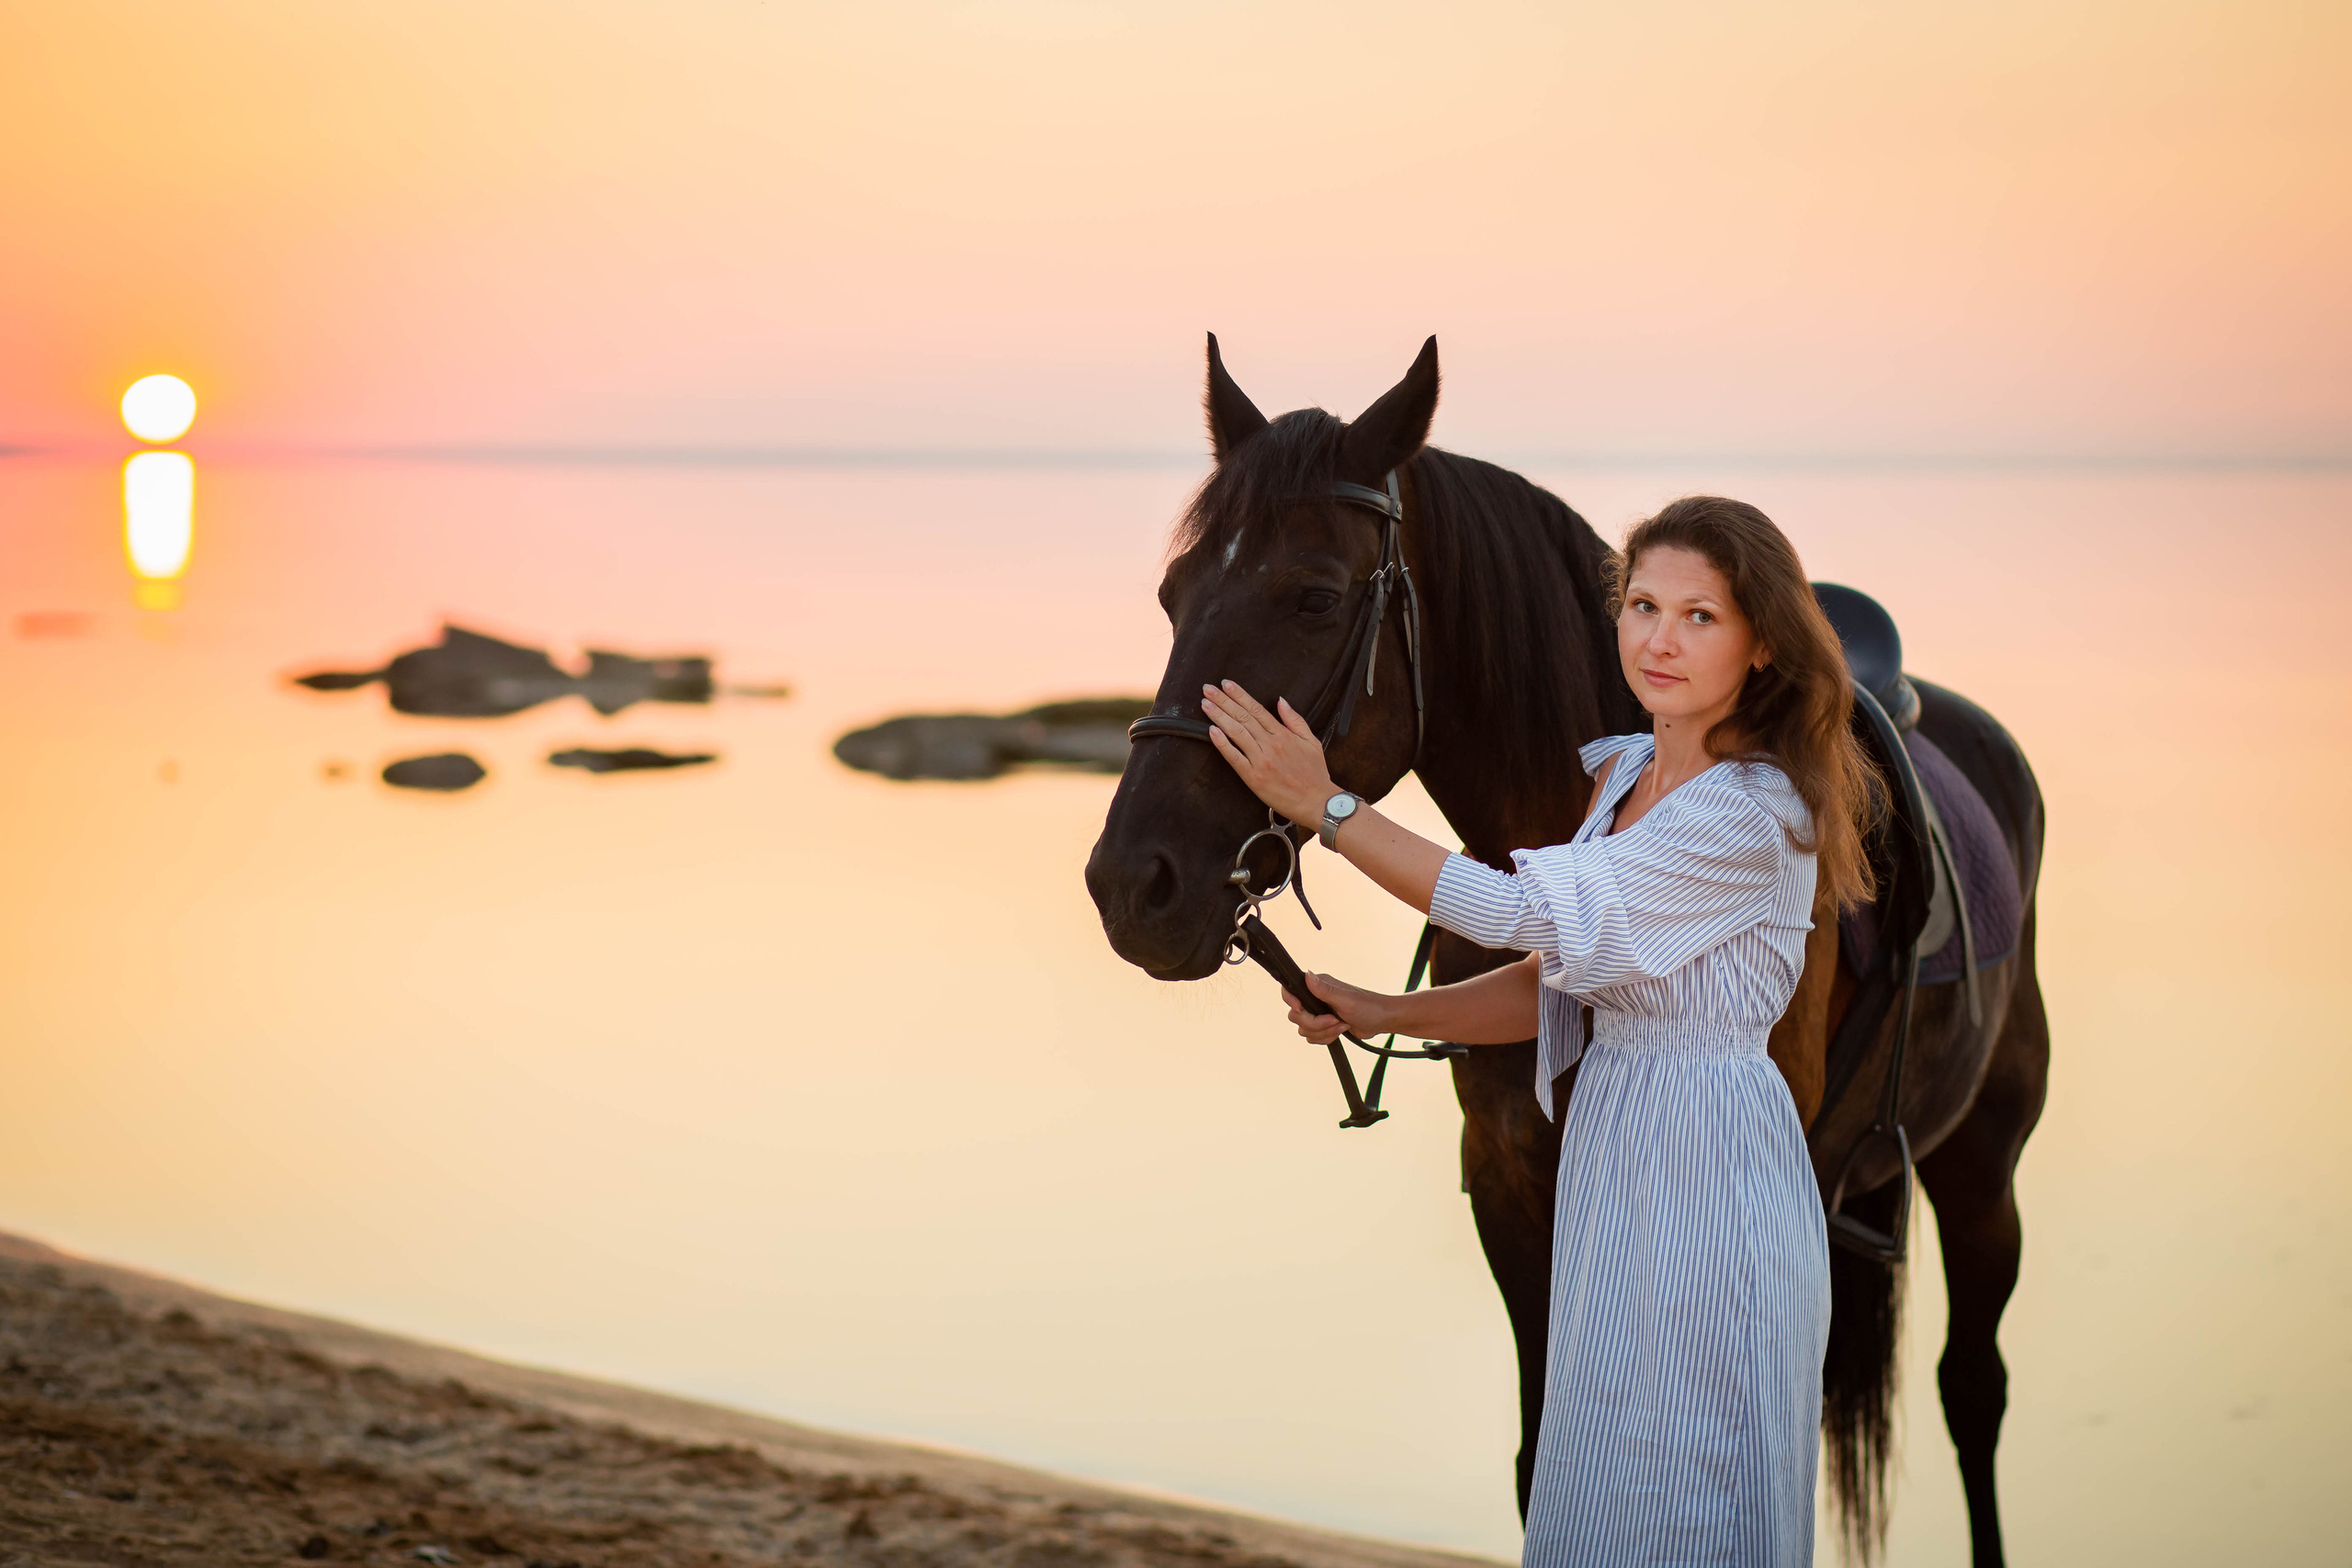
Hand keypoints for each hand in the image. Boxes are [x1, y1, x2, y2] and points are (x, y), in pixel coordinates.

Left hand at [1201, 680, 1333, 825]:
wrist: (1316, 801)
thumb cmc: (1314, 773)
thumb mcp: (1311, 741)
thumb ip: (1295, 720)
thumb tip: (1281, 701)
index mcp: (1283, 734)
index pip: (1257, 709)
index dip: (1240, 695)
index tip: (1226, 685)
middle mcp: (1270, 744)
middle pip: (1243, 717)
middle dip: (1223, 701)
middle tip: (1208, 689)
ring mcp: (1260, 760)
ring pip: (1236, 733)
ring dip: (1219, 716)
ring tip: (1206, 704)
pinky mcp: (1253, 777)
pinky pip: (1234, 757)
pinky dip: (1222, 744)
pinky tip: (1211, 731)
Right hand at [1279, 972, 1390, 1044]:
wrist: (1382, 1021)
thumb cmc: (1368, 1007)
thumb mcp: (1345, 999)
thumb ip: (1324, 990)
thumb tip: (1307, 975)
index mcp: (1317, 985)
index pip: (1290, 990)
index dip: (1292, 1002)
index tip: (1301, 1010)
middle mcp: (1314, 997)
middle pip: (1296, 1016)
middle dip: (1316, 1024)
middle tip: (1335, 1020)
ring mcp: (1318, 1012)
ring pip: (1304, 1029)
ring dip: (1324, 1032)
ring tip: (1341, 1025)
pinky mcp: (1324, 1025)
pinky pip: (1313, 1037)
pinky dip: (1326, 1038)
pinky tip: (1341, 1030)